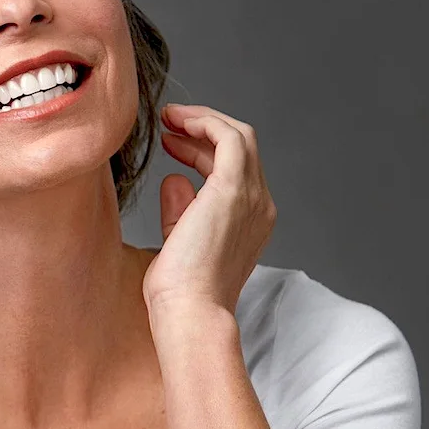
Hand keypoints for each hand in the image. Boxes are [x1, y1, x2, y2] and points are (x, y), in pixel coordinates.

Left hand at [142, 104, 276, 315]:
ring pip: (239, 136)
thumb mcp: (180, 240)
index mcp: (251, 220)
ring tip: (169, 117)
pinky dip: (205, 123)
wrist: (190, 311)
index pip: (235, 169)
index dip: (202, 149)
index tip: (171, 143)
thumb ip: (181, 209)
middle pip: (241, 147)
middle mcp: (260, 205)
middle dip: (203, 129)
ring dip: (203, 120)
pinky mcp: (233, 189)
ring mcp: (251, 196)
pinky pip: (228, 138)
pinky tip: (178, 123)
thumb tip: (174, 179)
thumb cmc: (181, 290)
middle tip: (169, 122)